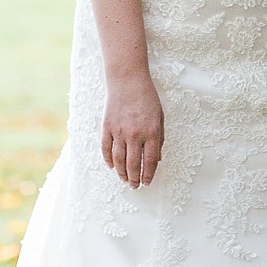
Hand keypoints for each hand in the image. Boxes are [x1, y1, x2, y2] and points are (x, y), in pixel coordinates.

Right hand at [101, 71, 163, 187]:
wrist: (128, 80)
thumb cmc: (147, 97)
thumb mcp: (160, 117)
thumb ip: (159, 139)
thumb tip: (157, 159)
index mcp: (151, 132)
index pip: (149, 162)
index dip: (148, 175)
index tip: (147, 182)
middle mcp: (135, 134)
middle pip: (133, 164)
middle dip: (134, 178)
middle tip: (135, 186)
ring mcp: (119, 131)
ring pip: (119, 160)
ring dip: (121, 173)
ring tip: (124, 180)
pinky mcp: (107, 127)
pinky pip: (106, 148)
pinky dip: (108, 159)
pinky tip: (111, 166)